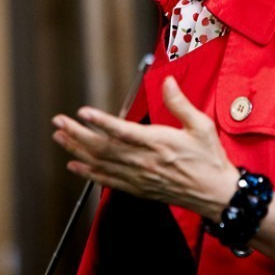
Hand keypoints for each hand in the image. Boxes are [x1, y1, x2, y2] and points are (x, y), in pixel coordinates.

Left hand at [52, 76, 237, 221]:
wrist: (216, 193)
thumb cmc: (209, 159)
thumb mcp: (201, 125)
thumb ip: (180, 103)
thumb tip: (168, 81)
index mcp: (160, 143)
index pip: (123, 132)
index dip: (101, 122)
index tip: (83, 112)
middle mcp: (145, 161)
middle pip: (104, 148)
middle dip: (78, 134)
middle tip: (59, 121)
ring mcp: (140, 177)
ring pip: (101, 164)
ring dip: (77, 150)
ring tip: (59, 137)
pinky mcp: (139, 188)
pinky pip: (108, 181)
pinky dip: (88, 173)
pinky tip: (75, 165)